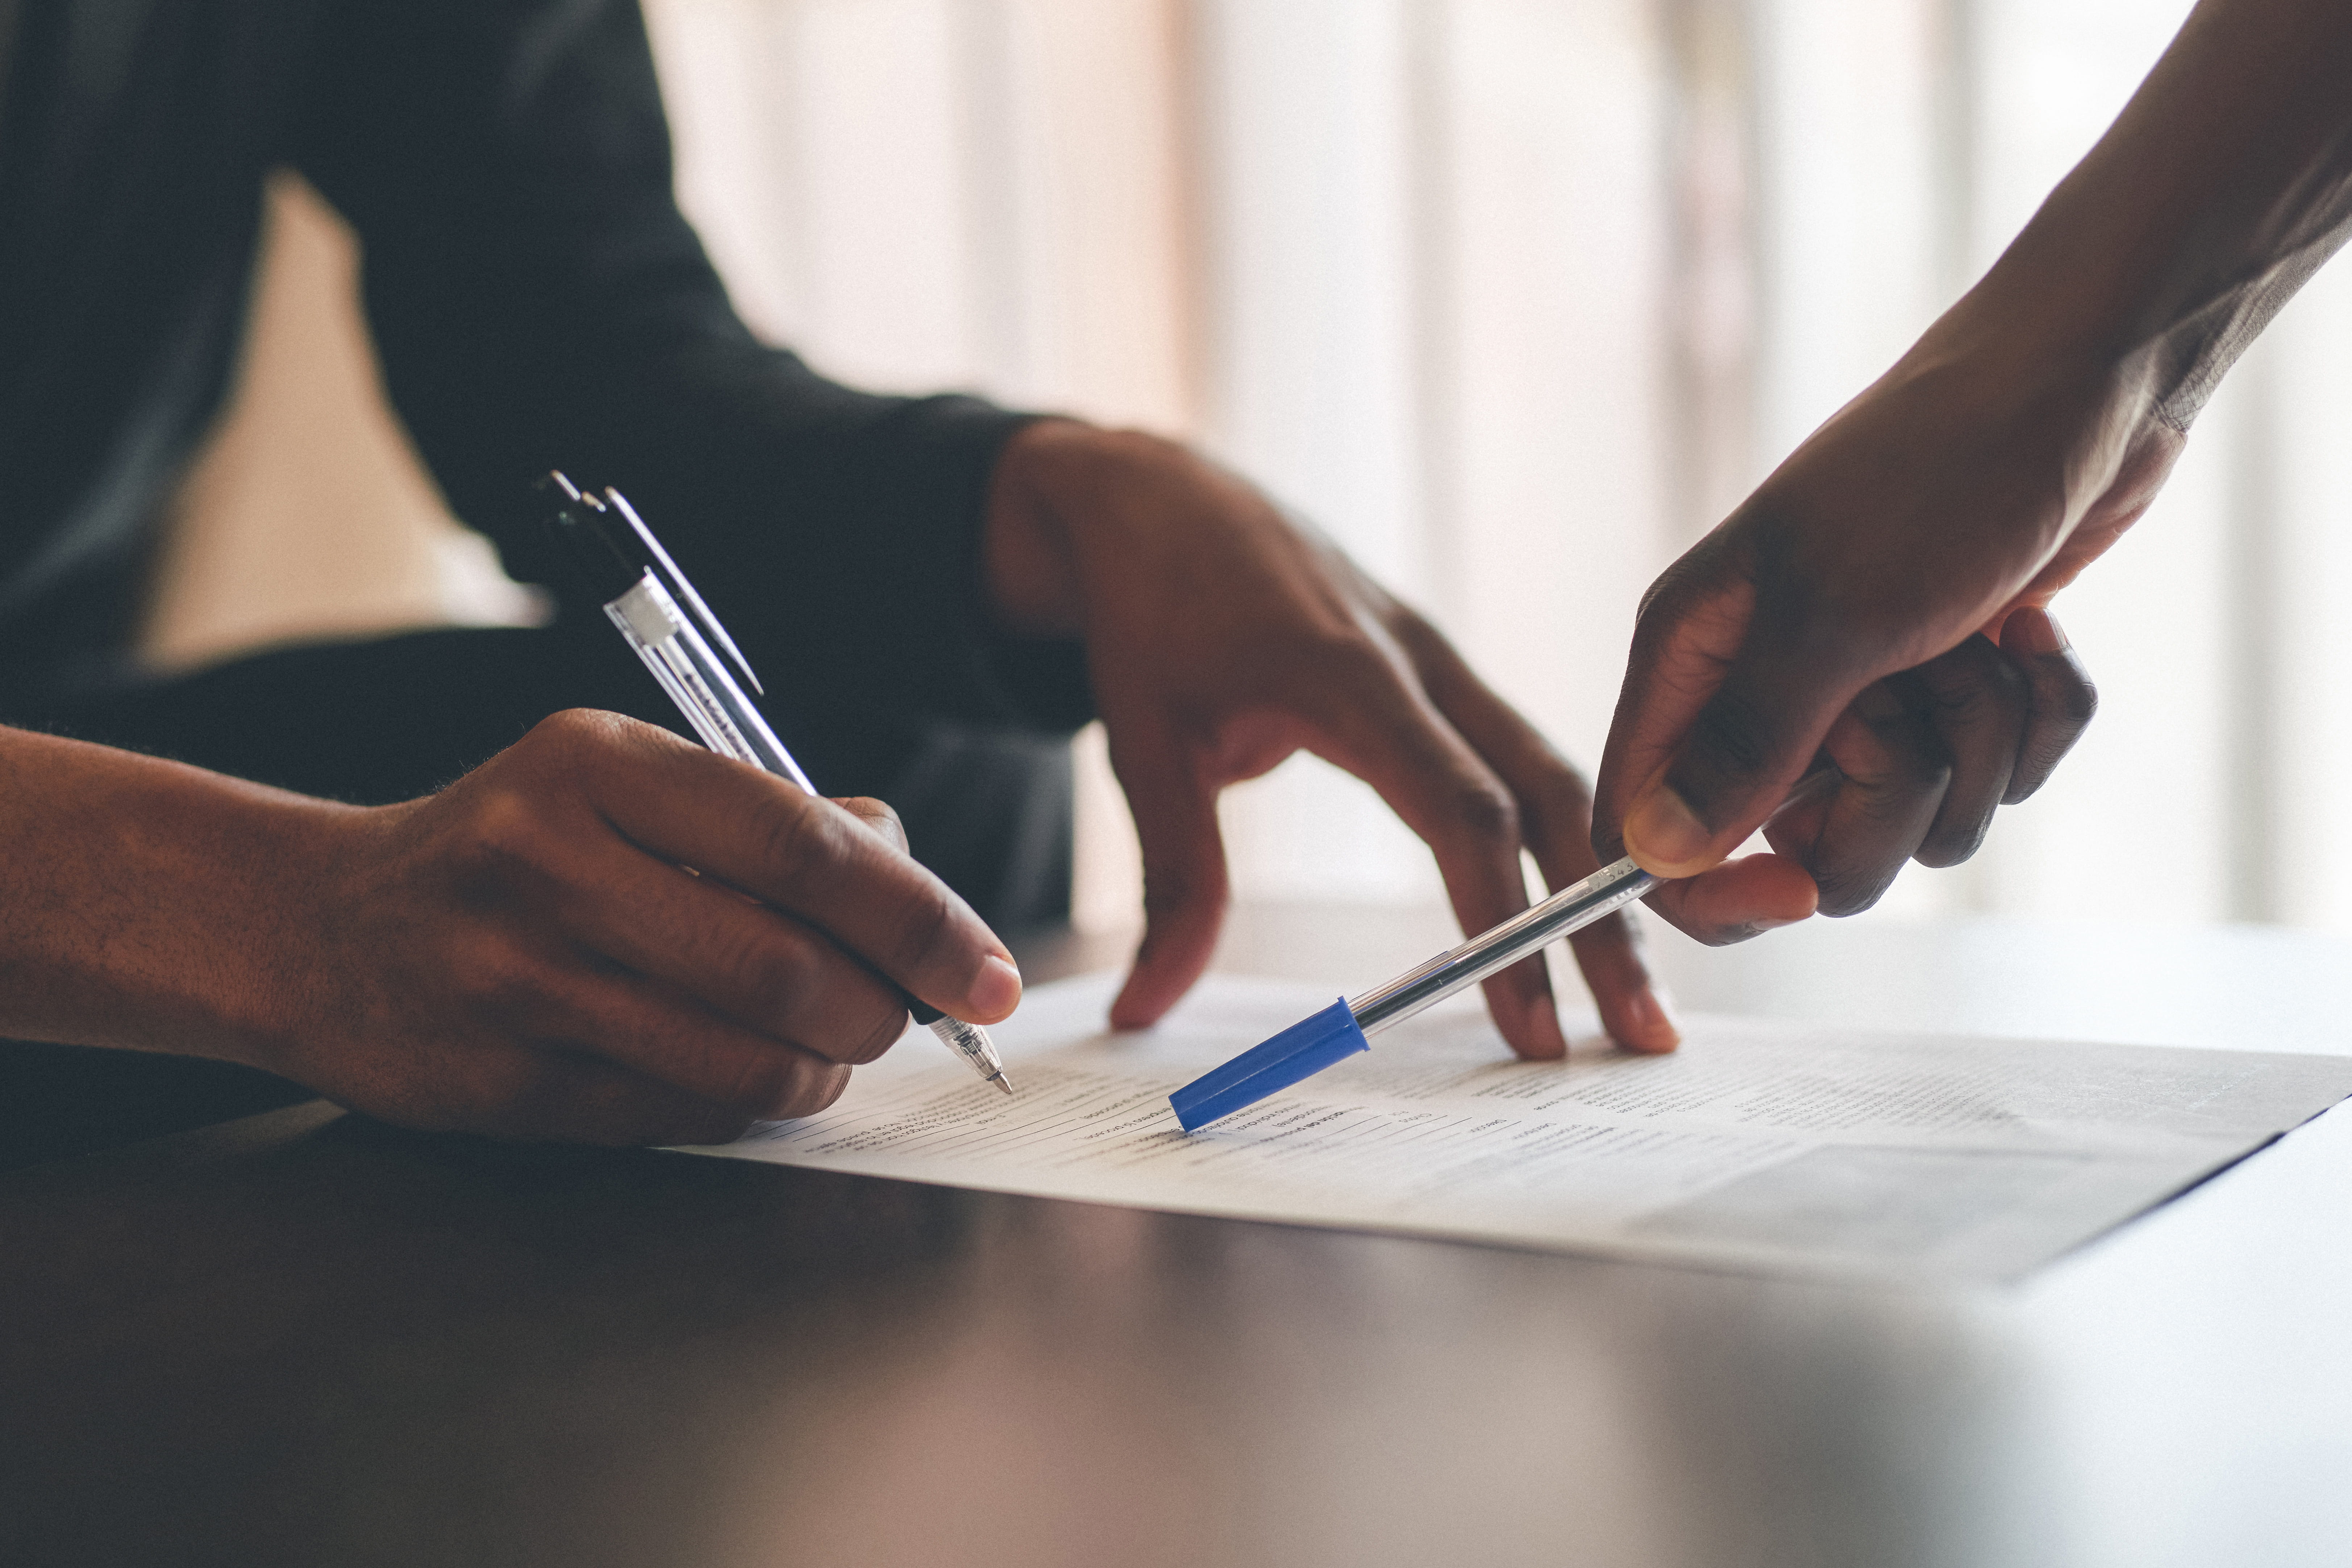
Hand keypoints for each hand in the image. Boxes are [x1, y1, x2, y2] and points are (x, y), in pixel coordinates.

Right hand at [259, 710, 1021, 1143]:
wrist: (318, 930)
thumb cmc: (510, 847)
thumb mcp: (619, 781)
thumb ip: (766, 815)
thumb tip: (908, 864)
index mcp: (594, 764)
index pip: (802, 843)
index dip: (920, 915)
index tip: (989, 968)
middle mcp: (549, 863)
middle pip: (787, 964)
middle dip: (884, 1007)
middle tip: (910, 1013)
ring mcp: (519, 980)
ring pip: (746, 1057)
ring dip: (827, 1066)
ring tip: (836, 1044)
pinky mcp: (507, 1084)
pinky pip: (684, 1113)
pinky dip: (751, 1103)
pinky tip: (750, 1070)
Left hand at [987, 420, 1676, 1058]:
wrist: (1161, 499)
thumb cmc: (1150, 611)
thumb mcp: (1142, 744)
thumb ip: (1170, 879)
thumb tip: (1142, 1009)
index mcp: (1347, 673)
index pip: (1461, 807)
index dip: (1503, 918)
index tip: (1530, 1022)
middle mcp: (1418, 661)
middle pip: (1546, 796)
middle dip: (1599, 921)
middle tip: (1642, 1036)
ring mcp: (1442, 659)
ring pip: (1556, 774)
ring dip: (1601, 883)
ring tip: (1636, 996)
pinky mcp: (1445, 669)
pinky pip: (1526, 753)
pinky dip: (1569, 832)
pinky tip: (1593, 907)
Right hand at [1593, 315, 2178, 940]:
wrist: (2083, 378)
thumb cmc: (1937, 470)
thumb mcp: (1831, 613)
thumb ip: (1744, 743)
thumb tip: (1654, 853)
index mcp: (1695, 660)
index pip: (1647, 829)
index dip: (1711, 886)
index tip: (1797, 887)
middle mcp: (1766, 686)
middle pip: (1803, 849)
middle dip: (1889, 802)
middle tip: (1912, 707)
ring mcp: (1865, 691)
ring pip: (1916, 823)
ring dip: (1976, 748)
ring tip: (1979, 646)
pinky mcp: (1954, 687)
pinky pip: (2000, 777)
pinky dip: (2036, 718)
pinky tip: (2028, 635)